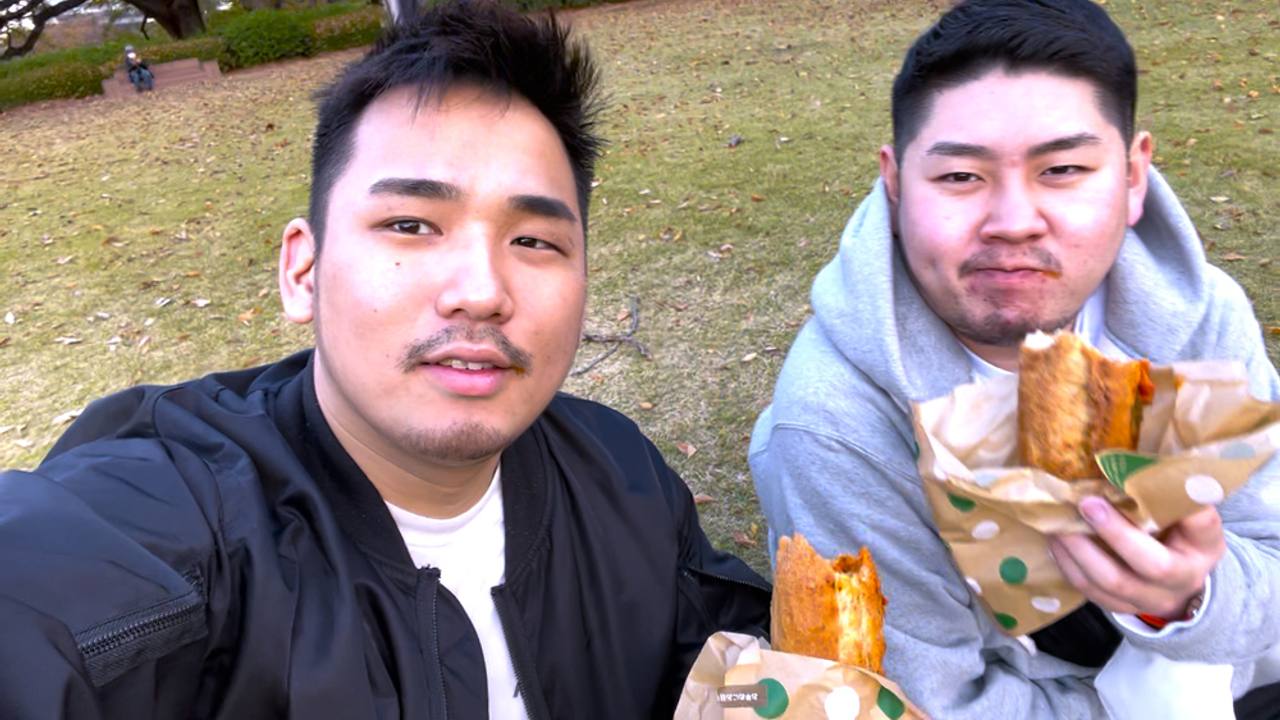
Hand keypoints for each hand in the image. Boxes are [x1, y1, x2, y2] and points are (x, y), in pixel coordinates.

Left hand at [1048, 496, 1224, 618]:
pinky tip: (1055, 540)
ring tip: (1058, 521)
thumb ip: (1171, 491)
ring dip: (1080, 550)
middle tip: (1086, 503)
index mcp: (1204, 547)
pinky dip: (1067, 564)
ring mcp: (1150, 599)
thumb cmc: (1177, 535)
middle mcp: (1182, 579)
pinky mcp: (1120, 606)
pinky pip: (1090, 590)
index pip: (1202, 525)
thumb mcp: (1187, 513)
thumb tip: (1140, 462)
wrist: (1176, 583)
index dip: (1184, 507)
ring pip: (1112, 583)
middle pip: (1153, 565)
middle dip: (1116, 533)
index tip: (1152, 480)